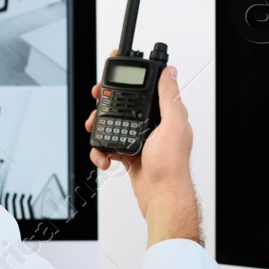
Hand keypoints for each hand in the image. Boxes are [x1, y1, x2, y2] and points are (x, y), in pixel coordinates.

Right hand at [85, 52, 201, 246]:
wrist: (161, 197)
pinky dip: (103, 151)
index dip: (130, 79)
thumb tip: (171, 72)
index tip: (114, 74)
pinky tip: (106, 157)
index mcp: (165, 114)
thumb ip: (169, 98)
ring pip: (113, 125)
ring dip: (101, 128)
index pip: (146, 88)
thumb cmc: (171, 166)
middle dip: (107, 103)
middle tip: (97, 101)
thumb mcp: (172, 125)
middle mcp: (153, 125)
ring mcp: (140, 139)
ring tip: (96, 131)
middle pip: (124, 105)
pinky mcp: (130, 154)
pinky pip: (110, 146)